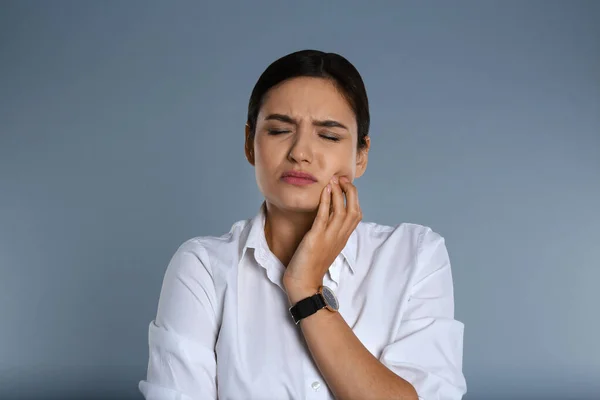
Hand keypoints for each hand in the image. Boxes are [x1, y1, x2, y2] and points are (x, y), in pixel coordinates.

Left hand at [282, 176, 361, 302]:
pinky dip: (326, 202)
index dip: (353, 197)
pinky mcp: (316, 238)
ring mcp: (329, 237)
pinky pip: (324, 216)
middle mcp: (340, 236)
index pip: (356, 213)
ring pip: (342, 210)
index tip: (346, 184)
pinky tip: (325, 190)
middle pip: (353, 209)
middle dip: (350, 191)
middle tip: (342, 178)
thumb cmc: (310, 265)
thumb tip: (327, 217)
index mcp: (342, 238)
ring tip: (334, 179)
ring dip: (338, 192)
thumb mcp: (325, 246)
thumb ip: (329, 232)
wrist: (304, 283)